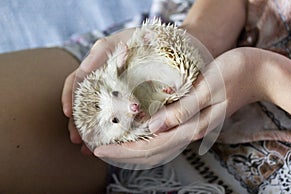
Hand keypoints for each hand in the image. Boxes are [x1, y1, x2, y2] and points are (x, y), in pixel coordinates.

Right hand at [61, 29, 133, 153]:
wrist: (166, 44)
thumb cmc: (140, 39)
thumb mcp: (117, 42)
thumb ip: (99, 52)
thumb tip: (81, 69)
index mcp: (97, 68)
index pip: (76, 83)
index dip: (69, 97)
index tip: (67, 113)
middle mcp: (104, 82)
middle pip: (84, 104)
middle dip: (78, 123)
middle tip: (77, 140)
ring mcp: (117, 92)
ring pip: (99, 114)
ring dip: (91, 131)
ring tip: (88, 148)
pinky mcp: (132, 101)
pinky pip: (119, 117)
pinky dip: (112, 130)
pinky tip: (110, 142)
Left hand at [93, 47, 266, 165]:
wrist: (257, 73)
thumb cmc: (234, 75)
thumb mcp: (208, 89)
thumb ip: (183, 111)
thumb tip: (154, 127)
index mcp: (192, 126)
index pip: (151, 146)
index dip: (124, 150)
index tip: (100, 149)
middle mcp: (190, 131)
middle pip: (151, 151)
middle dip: (123, 154)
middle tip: (98, 150)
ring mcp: (191, 126)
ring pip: (157, 146)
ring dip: (133, 149)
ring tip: (112, 145)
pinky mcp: (192, 118)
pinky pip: (165, 134)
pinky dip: (146, 137)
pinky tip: (137, 132)